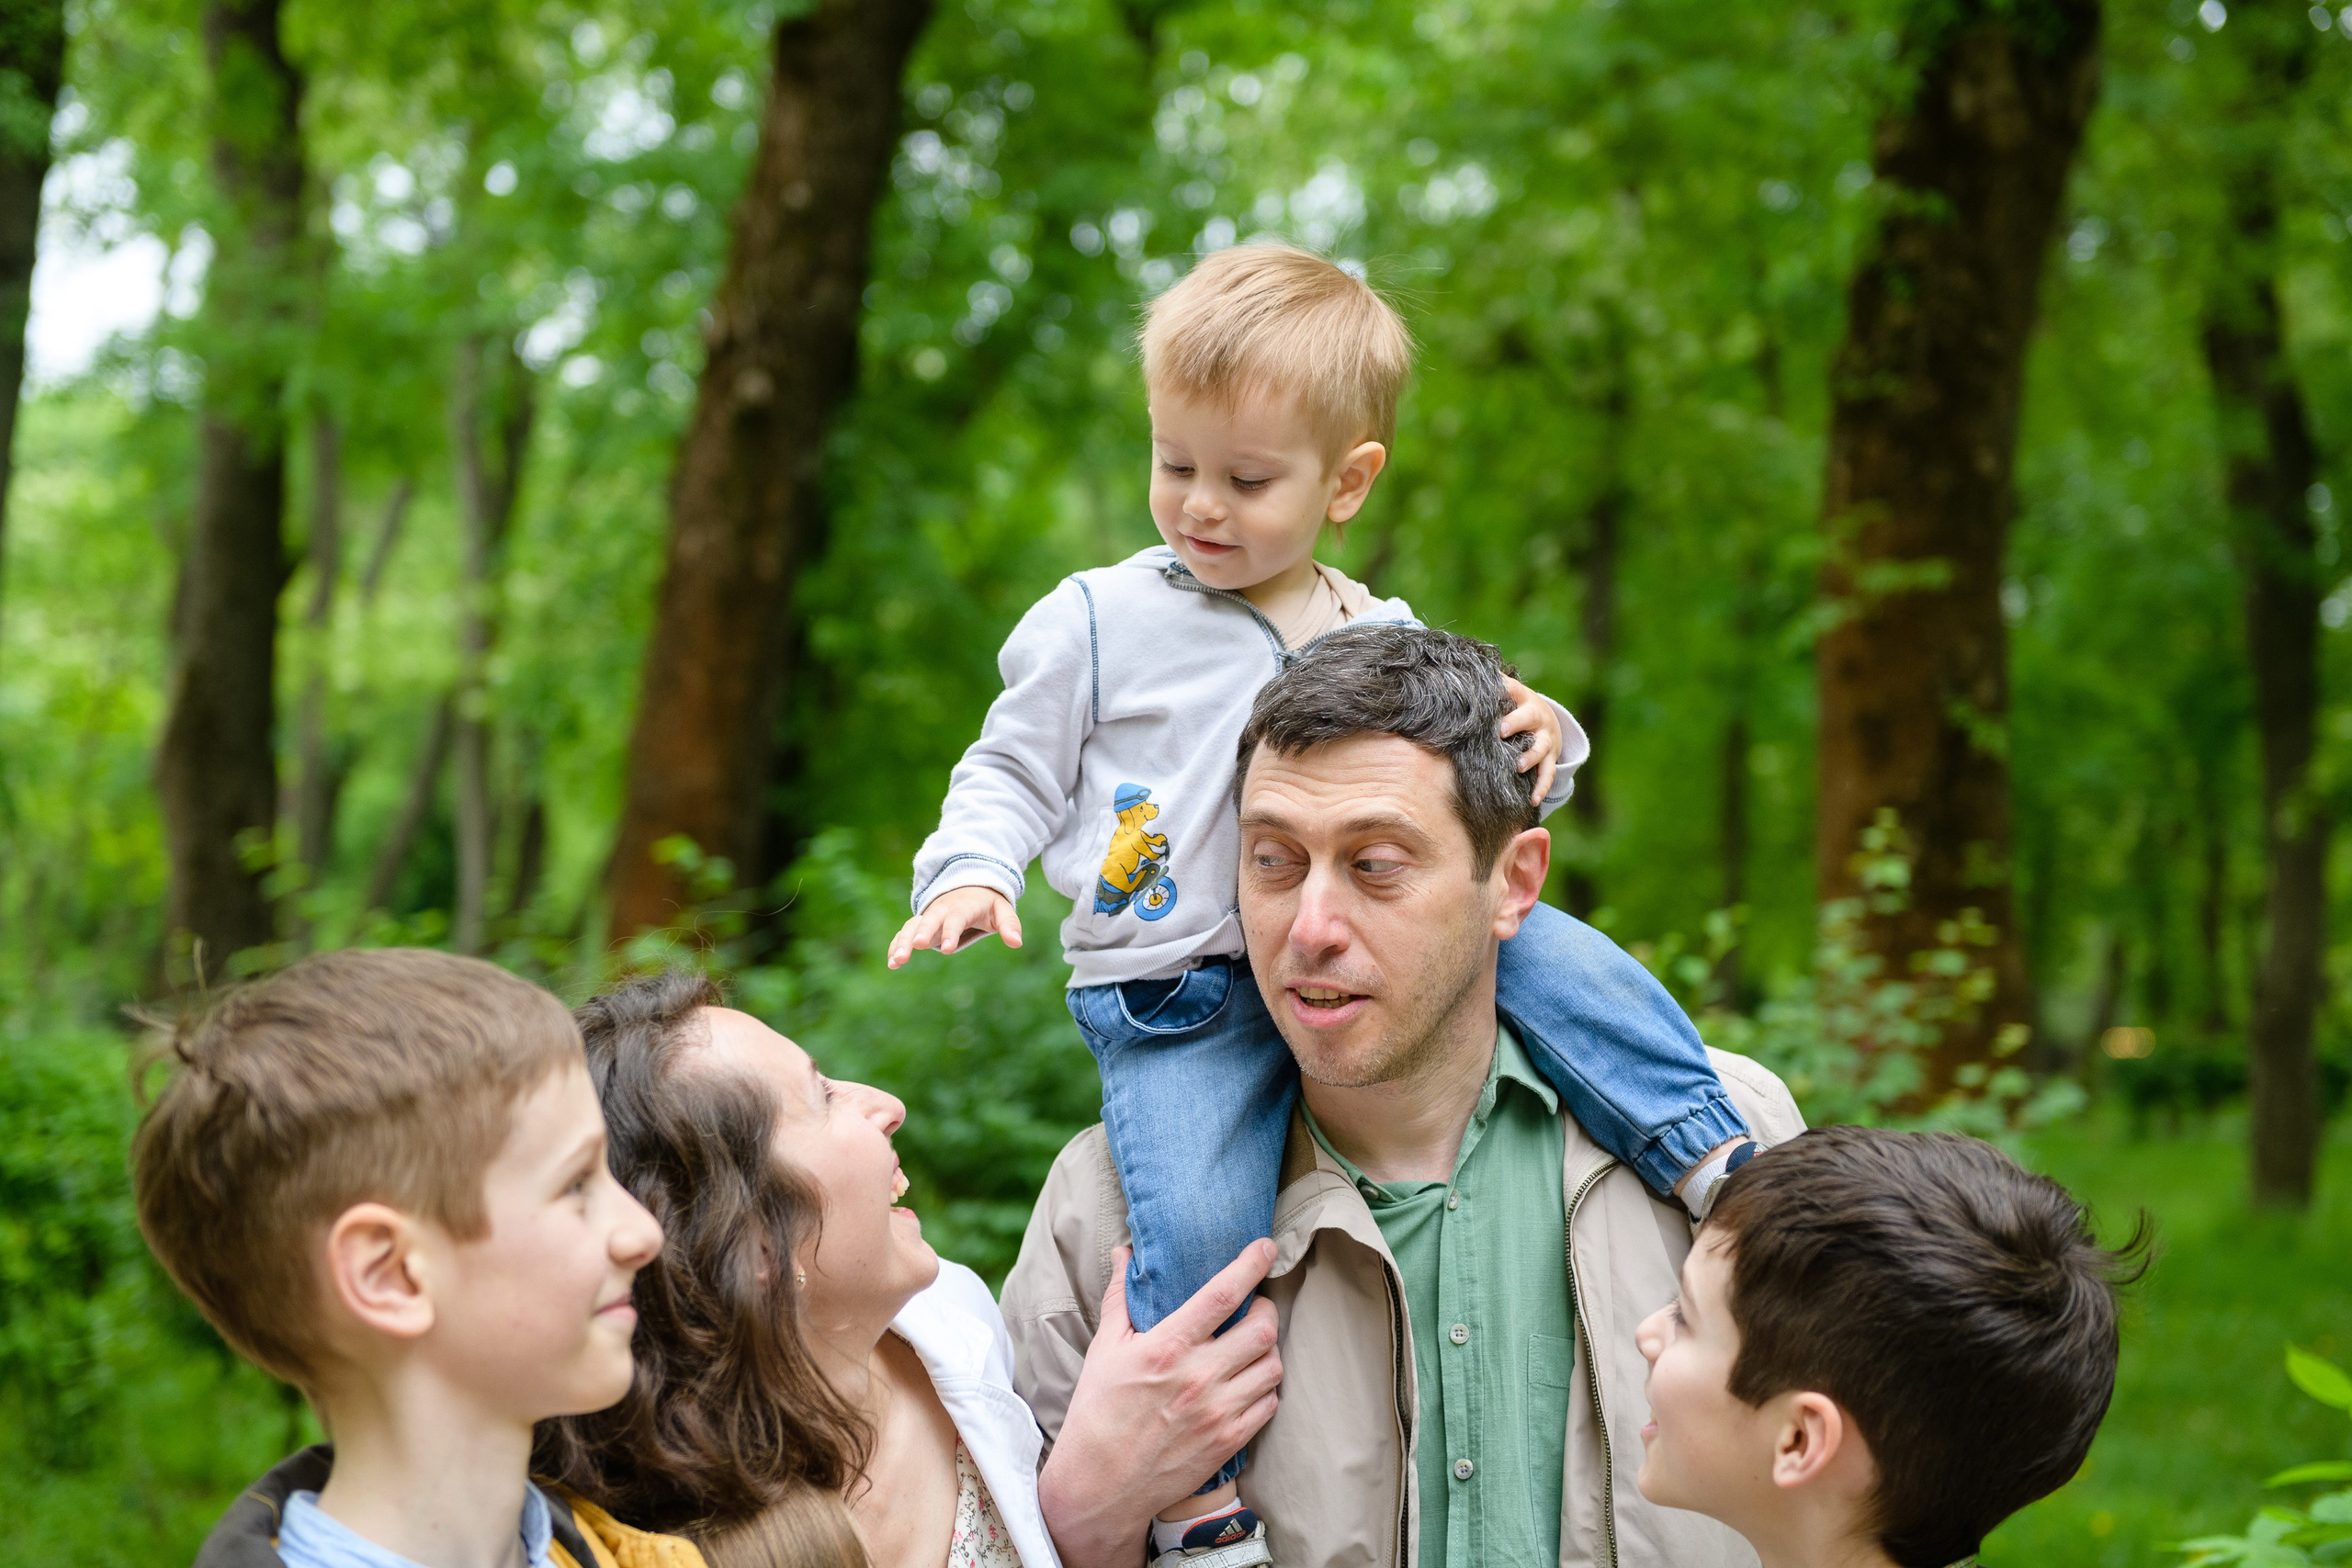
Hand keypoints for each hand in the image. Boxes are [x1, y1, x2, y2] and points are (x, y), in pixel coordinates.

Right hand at [887, 886, 1021, 968]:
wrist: (967, 885)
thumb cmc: (986, 903)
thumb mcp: (1002, 910)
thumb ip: (1009, 924)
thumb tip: (1017, 943)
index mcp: (963, 906)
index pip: (957, 918)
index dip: (952, 932)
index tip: (947, 949)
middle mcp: (942, 910)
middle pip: (930, 920)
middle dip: (922, 933)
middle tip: (916, 947)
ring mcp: (928, 916)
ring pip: (912, 926)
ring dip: (903, 942)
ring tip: (896, 962)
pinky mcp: (919, 925)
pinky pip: (905, 933)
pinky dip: (896, 945)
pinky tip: (891, 963)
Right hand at [1038, 1242, 1284, 1567]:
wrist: (1100, 1485)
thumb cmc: (1098, 1411)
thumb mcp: (1104, 1348)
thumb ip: (1118, 1296)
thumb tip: (1124, 1252)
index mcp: (1166, 1348)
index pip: (1222, 1295)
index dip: (1250, 1264)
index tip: (1265, 1246)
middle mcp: (1198, 1377)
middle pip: (1262, 1328)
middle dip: (1266, 1307)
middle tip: (1256, 1305)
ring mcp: (1217, 1412)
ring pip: (1273, 1366)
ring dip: (1269, 1348)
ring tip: (1253, 1343)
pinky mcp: (1228, 1441)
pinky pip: (1269, 1403)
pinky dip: (1267, 1387)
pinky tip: (1250, 1381)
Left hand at [1500, 675, 1562, 806]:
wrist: (1547, 721)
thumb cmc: (1517, 707)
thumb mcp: (1508, 692)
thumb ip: (1490, 684)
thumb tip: (1460, 672)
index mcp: (1525, 700)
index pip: (1515, 692)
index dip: (1505, 694)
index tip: (1491, 699)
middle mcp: (1538, 718)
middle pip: (1530, 718)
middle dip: (1517, 724)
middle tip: (1502, 732)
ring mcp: (1547, 740)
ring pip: (1542, 749)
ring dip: (1530, 757)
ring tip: (1518, 767)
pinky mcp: (1550, 759)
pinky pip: (1548, 774)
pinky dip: (1542, 787)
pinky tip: (1532, 800)